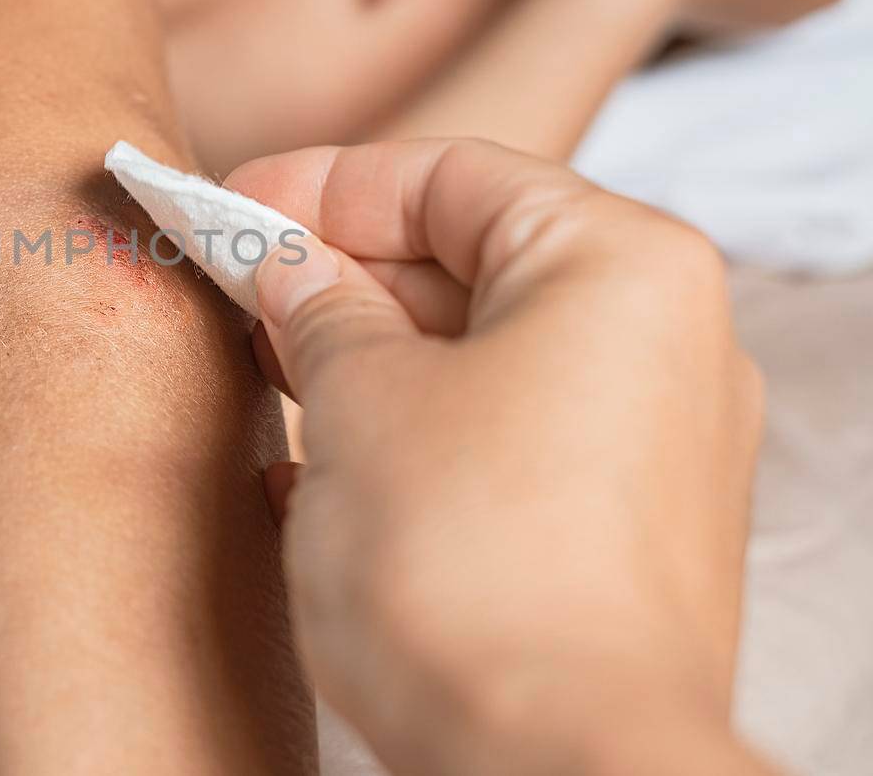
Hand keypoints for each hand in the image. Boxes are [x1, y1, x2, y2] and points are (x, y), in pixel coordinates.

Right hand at [230, 140, 776, 775]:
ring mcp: (645, 445)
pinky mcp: (615, 531)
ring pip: (477, 359)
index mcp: (620, 268)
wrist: (555, 769)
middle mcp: (659, 344)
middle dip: (338, 275)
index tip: (232, 205)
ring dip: (360, 360)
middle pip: (469, 263)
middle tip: (232, 285)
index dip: (322, 186)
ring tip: (259, 370)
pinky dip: (405, 435)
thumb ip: (313, 303)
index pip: (452, 175)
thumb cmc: (467, 569)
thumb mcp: (356, 401)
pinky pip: (497, 442)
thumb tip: (279, 258)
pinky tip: (307, 470)